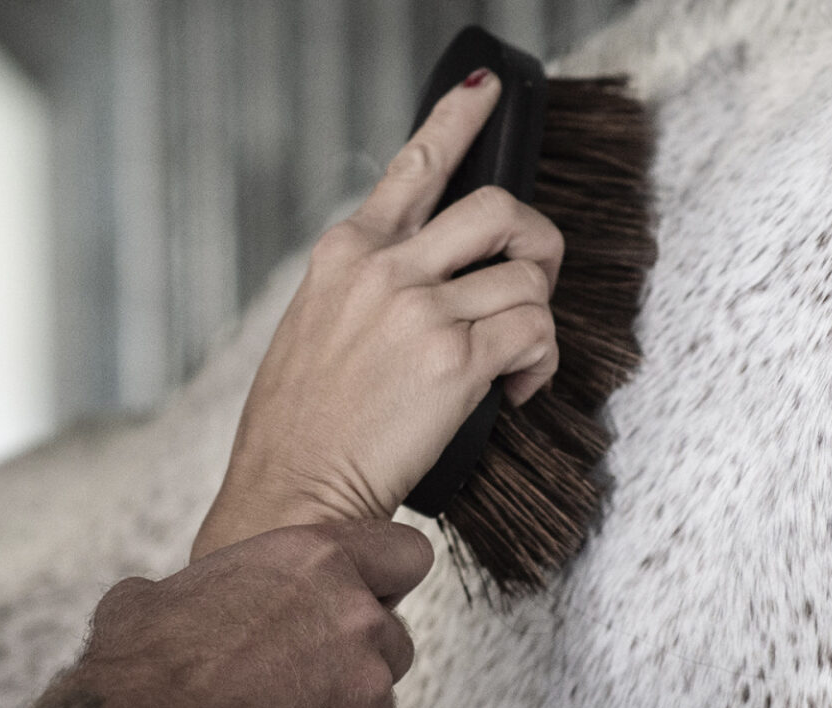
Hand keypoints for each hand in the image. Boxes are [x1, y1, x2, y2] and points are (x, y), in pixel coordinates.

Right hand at [0, 520, 429, 707]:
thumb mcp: (163, 592)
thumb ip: (212, 586)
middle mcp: (357, 619)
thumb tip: (182, 600)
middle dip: (356, 660)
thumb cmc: (138, 666)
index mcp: (316, 559)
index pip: (407, 555)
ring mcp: (367, 695)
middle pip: (394, 640)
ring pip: (377, 706)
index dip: (386, 580)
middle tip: (293, 682)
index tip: (365, 601)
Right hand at [200, 69, 564, 553]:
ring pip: (526, 276)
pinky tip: (515, 392)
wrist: (291, 493)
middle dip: (535, 242)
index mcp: (345, 254)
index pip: (412, 168)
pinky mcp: (456, 360)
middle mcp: (384, 269)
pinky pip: (534, 332)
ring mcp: (421, 310)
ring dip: (538, 317)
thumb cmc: (300, 429)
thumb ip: (368, 287)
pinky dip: (540, 364)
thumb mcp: (315, 328)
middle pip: (497, 208)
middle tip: (529, 284)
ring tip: (514, 363)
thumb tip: (433, 279)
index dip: (457, 120)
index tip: (484, 91)